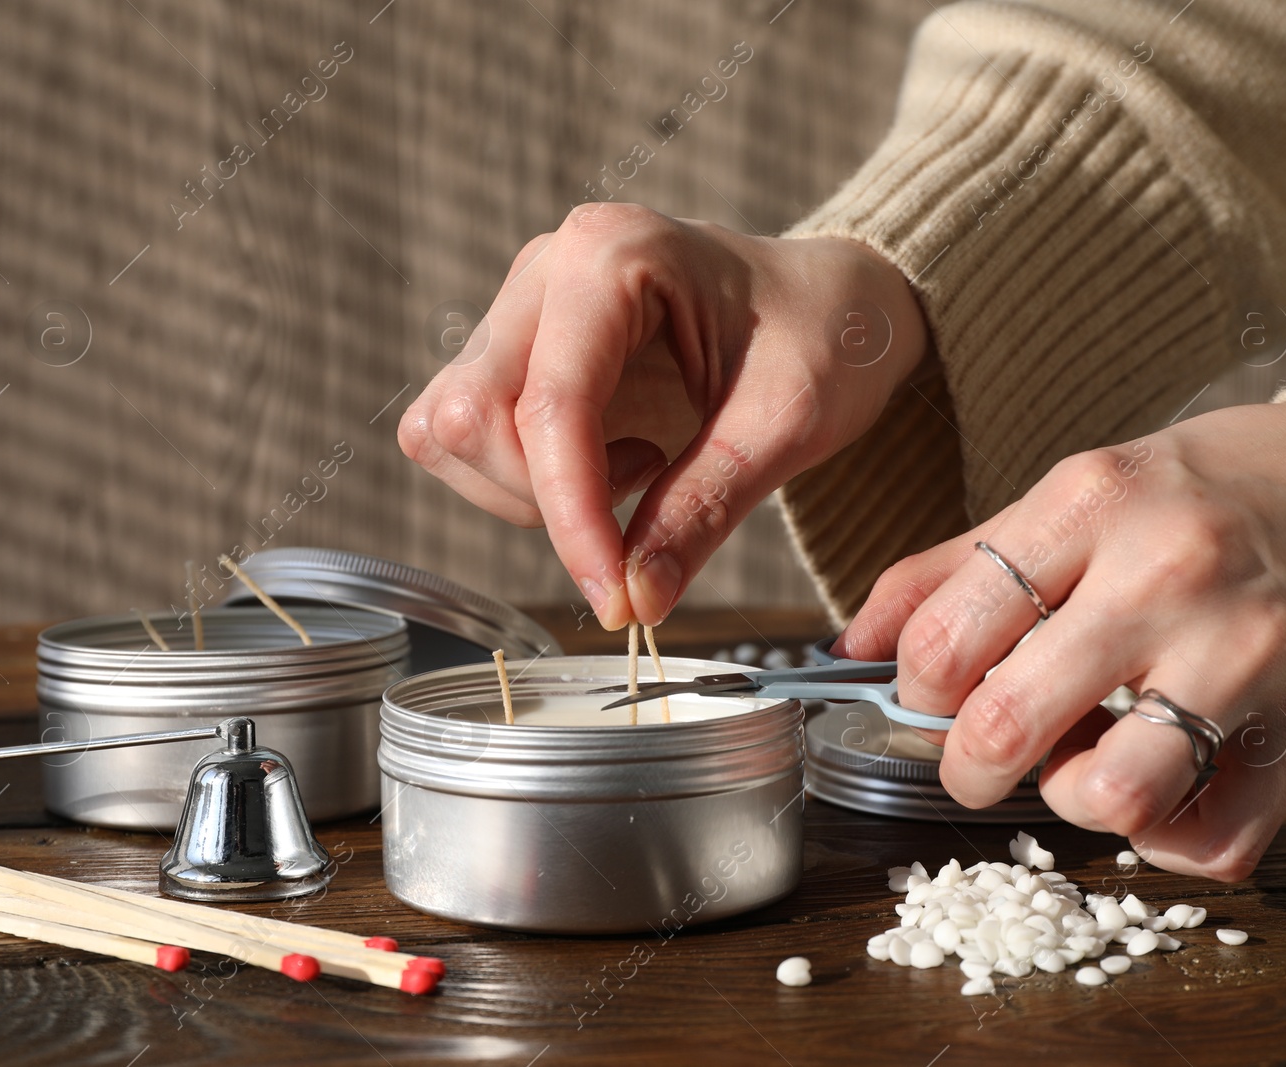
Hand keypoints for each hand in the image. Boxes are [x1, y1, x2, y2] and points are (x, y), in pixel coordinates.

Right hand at [399, 203, 927, 627]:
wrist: (833, 305)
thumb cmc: (823, 337)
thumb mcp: (788, 424)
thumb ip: (704, 509)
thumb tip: (636, 599)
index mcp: (612, 254)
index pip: (551, 405)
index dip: (572, 513)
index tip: (614, 597)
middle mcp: (547, 271)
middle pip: (471, 415)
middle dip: (544, 498)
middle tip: (647, 494)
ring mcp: (524, 310)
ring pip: (452, 431)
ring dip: (529, 489)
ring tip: (640, 467)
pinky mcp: (519, 354)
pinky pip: (464, 437)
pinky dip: (522, 481)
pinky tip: (609, 462)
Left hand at [835, 403, 1285, 880]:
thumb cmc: (1187, 496)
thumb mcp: (1065, 496)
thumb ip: (947, 568)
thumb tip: (847, 645)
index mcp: (1088, 506)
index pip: (947, 636)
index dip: (916, 690)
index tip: (932, 694)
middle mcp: (1163, 578)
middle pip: (1008, 724)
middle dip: (966, 767)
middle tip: (977, 756)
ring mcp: (1238, 655)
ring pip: (1112, 796)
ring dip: (1072, 802)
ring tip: (1080, 762)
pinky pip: (1211, 842)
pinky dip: (1165, 841)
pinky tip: (1154, 789)